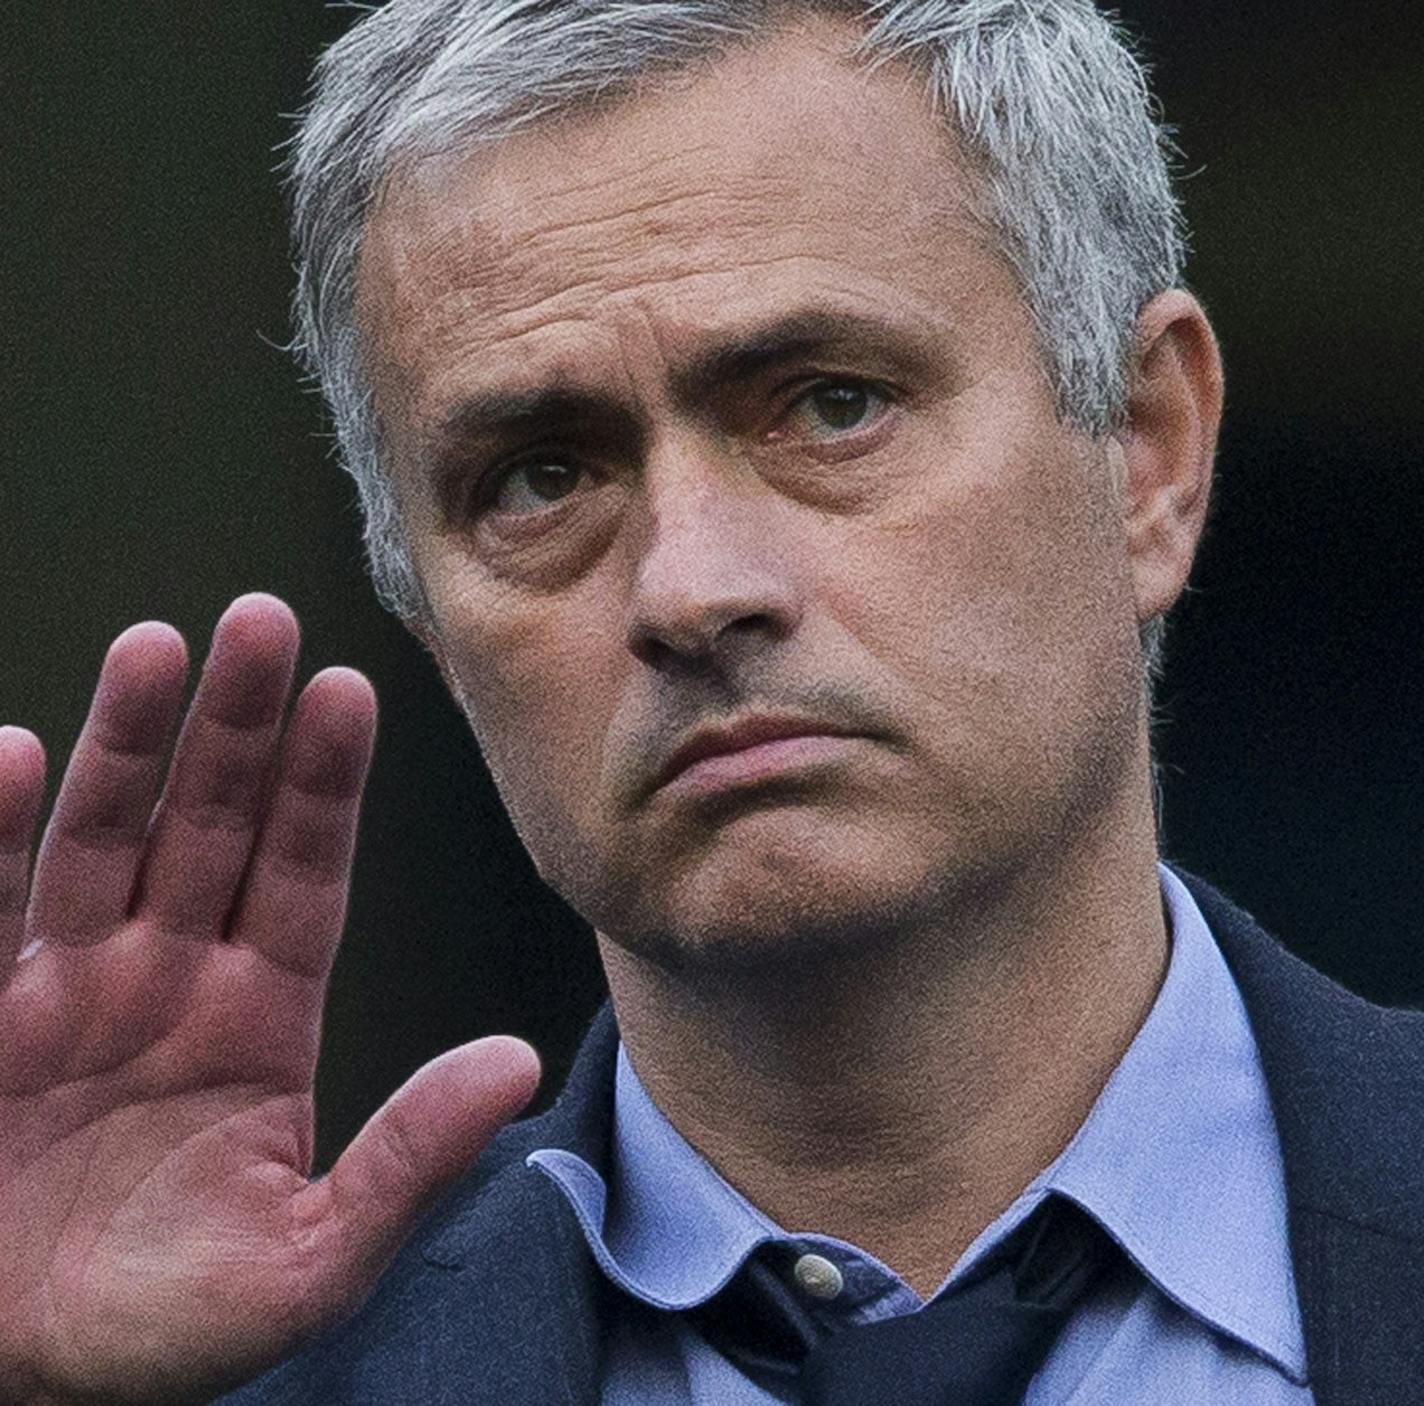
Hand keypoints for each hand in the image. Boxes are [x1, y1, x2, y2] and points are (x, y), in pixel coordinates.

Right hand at [0, 595, 540, 1404]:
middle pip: (208, 825)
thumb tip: (517, 1066)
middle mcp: (167, 978)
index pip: (304, 874)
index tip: (349, 692)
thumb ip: (407, 1161)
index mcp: (259, 1019)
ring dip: (125, 744)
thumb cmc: (167, 1327)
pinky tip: (4, 756)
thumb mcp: (308, 1261)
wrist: (17, 1378)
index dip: (324, 785)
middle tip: (262, 620)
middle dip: (237, 727)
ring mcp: (64, 988)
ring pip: (101, 837)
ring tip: (156, 650)